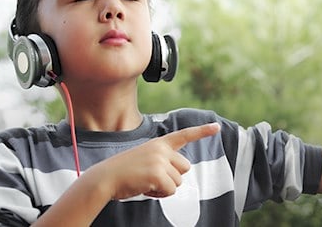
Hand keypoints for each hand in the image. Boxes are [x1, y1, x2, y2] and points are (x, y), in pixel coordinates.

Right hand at [94, 123, 220, 199]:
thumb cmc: (124, 172)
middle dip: (173, 177)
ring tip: (145, 183)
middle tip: (152, 178)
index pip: (184, 135)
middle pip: (185, 168)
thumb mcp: (145, 158)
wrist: (105, 178)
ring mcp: (160, 161)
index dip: (202, 131)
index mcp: (159, 143)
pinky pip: (170, 191)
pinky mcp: (157, 174)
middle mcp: (162, 150)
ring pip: (177, 182)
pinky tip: (145, 188)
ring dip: (164, 187)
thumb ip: (162, 160)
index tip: (216, 126)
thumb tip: (179, 175)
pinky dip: (159, 194)